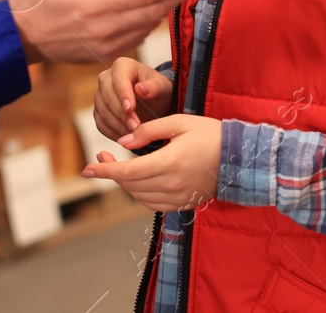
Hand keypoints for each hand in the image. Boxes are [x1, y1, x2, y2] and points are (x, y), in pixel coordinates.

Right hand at [7, 0, 202, 63]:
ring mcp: (108, 44)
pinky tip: (148, 2)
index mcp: (95, 4)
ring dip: (164, 3)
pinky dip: (150, 18)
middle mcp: (106, 28)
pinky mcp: (106, 53)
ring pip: (150, 24)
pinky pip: (139, 36)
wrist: (22, 36)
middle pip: (156, 10)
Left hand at [83, 114, 221, 211]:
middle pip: (130, 185)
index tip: (86, 168)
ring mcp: (178, 197)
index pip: (128, 172)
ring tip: (117, 166)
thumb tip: (122, 143)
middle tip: (101, 156)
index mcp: (171, 162)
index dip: (105, 171)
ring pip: (138, 196)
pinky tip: (136, 178)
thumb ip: (148, 131)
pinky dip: (138, 193)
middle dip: (110, 172)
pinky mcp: (182, 203)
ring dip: (124, 183)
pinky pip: (151, 203)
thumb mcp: (179, 122)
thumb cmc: (209, 134)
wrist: (239, 157)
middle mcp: (173, 184)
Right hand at [94, 56, 172, 141]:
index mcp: (123, 65)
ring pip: (102, 111)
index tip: (130, 109)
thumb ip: (154, 87)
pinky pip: (100, 123)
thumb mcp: (163, 87)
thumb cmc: (159, 91)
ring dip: (117, 125)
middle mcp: (107, 77)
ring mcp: (100, 94)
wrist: (154, 103)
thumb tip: (140, 88)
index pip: (118, 79)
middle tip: (135, 128)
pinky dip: (112, 132)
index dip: (123, 94)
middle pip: (107, 97)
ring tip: (133, 135)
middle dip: (121, 114)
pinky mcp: (99, 111)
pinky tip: (125, 137)